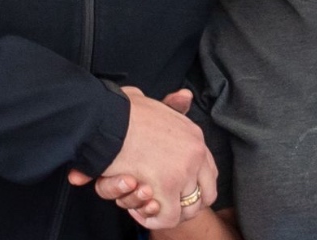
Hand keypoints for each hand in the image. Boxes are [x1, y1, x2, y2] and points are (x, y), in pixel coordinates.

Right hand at [68, 87, 213, 229]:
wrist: (107, 117)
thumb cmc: (124, 110)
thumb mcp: (156, 104)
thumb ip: (173, 104)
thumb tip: (186, 95)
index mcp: (194, 136)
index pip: (209, 172)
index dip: (194, 186)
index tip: (175, 191)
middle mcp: (195, 154)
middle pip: (206, 194)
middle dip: (185, 206)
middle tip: (161, 205)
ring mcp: (183, 171)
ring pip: (188, 209)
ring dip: (167, 212)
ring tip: (146, 206)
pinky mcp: (166, 187)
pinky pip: (169, 217)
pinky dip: (153, 219)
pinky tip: (138, 211)